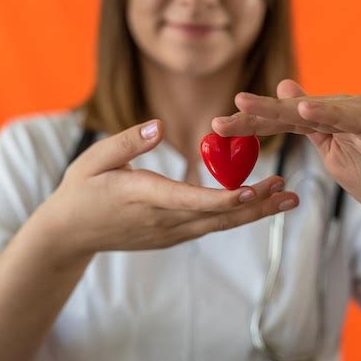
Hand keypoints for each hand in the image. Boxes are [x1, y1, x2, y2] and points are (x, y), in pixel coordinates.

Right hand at [41, 119, 298, 258]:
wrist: (69, 233)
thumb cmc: (81, 190)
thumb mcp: (94, 159)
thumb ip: (128, 142)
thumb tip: (159, 125)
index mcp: (144, 196)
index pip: (192, 200)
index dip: (226, 199)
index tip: (257, 190)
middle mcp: (163, 220)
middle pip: (218, 217)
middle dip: (257, 206)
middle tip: (291, 193)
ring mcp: (168, 233)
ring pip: (219, 225)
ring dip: (254, 212)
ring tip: (286, 199)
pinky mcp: (170, 236)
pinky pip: (208, 226)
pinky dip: (236, 216)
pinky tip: (256, 205)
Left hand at [212, 79, 360, 226]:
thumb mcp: (331, 150)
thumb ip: (308, 124)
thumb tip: (286, 91)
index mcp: (328, 119)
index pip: (283, 118)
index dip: (251, 122)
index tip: (219, 127)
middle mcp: (342, 112)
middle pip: (292, 112)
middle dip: (254, 114)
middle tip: (221, 118)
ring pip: (314, 112)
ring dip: (278, 109)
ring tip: (246, 105)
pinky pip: (351, 121)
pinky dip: (328, 114)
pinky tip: (303, 109)